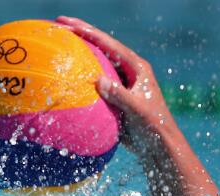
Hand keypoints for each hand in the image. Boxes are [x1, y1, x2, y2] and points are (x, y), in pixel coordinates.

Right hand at [56, 17, 176, 155]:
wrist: (160, 147)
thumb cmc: (154, 128)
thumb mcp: (138, 110)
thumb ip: (120, 95)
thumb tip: (98, 80)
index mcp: (137, 68)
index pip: (109, 44)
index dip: (87, 31)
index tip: (67, 23)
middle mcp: (129, 71)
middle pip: (102, 48)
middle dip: (81, 35)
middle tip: (59, 24)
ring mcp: (121, 83)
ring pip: (97, 64)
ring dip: (80, 55)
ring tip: (59, 44)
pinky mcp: (116, 97)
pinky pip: (95, 85)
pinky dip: (81, 79)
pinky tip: (64, 78)